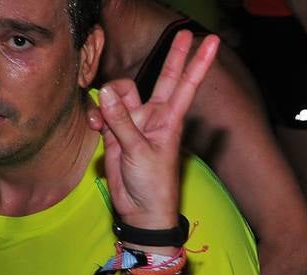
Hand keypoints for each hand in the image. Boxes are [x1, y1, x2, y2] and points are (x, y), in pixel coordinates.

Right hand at [93, 32, 218, 229]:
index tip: (210, 43)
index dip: (196, 63)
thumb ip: (122, 122)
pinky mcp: (116, 129)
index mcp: (170, 119)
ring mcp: (135, 120)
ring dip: (109, 102)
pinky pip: (103, 110)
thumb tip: (107, 93)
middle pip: (162, 77)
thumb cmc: (153, 183)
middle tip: (183, 33)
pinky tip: (96, 129)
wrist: (140, 209)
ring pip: (120, 92)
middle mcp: (155, 115)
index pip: (186, 84)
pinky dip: (96, 116)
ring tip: (105, 126)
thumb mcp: (140, 152)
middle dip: (172, 56)